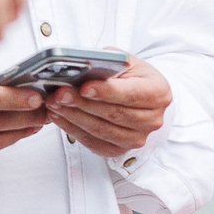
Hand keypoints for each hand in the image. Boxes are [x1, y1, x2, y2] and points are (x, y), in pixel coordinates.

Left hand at [45, 58, 173, 159]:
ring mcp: (138, 138)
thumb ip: (109, 64)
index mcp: (159, 92)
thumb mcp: (126, 62)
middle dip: (82, 103)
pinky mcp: (121, 150)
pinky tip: (60, 116)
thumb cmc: (131, 77)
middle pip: (113, 114)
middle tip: (59, 93)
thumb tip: (83, 71)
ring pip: (101, 130)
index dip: (107, 92)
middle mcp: (153, 119)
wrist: (141, 97)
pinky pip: (94, 142)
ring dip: (74, 117)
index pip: (131, 94)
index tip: (84, 87)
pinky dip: (73, 130)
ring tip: (54, 103)